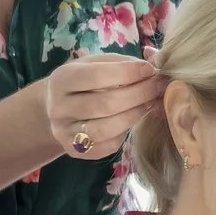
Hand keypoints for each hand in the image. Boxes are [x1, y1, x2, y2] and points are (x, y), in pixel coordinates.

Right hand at [42, 50, 164, 159]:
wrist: (57, 108)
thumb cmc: (84, 81)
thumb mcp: (96, 64)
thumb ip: (123, 63)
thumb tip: (156, 66)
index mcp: (61, 79)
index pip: (96, 76)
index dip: (127, 73)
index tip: (149, 70)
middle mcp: (58, 108)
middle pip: (104, 104)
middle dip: (138, 94)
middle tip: (157, 87)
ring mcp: (64, 133)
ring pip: (106, 128)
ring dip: (135, 114)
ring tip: (150, 103)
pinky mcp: (75, 151)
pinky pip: (108, 145)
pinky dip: (125, 132)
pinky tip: (132, 119)